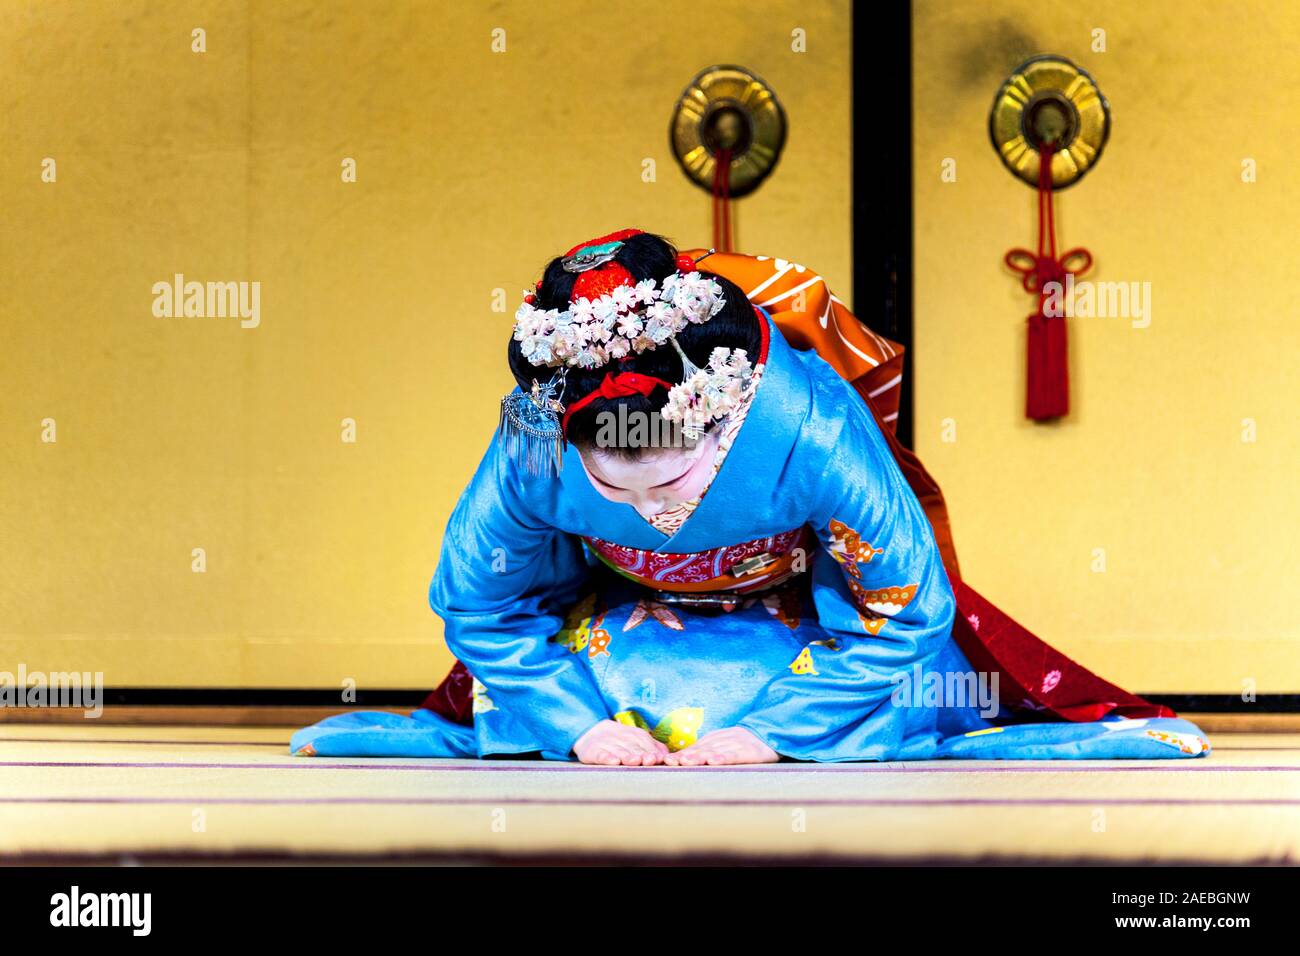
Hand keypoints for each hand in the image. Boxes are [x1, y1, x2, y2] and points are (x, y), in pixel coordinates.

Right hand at [572, 719, 669, 765]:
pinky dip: (607, 757)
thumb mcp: (637, 740)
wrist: (592, 732)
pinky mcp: (594, 751)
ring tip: (634, 761)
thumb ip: (653, 747)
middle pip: (634, 748)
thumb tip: (667, 756)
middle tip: (650, 761)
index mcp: (635, 736)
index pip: (646, 744)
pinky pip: (601, 754)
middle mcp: (622, 739)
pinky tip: (614, 761)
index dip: (652, 751)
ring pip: (619, 751)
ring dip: (627, 756)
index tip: (658, 759)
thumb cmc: (622, 742)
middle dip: (642, 754)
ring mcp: (607, 745)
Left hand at [664, 727, 778, 765]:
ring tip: (687, 762)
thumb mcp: (722, 745)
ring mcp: (735, 744)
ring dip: (700, 756)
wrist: (770, 734)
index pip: (695, 748)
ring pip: (715, 751)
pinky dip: (724, 757)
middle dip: (686, 756)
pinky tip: (714, 761)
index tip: (666, 761)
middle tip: (671, 762)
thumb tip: (680, 760)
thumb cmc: (742, 744)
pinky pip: (735, 754)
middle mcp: (722, 741)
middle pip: (702, 749)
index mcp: (714, 740)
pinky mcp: (749, 751)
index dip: (681, 754)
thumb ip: (704, 752)